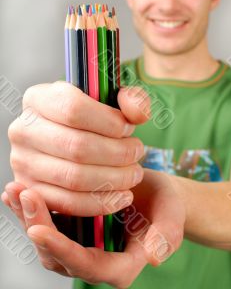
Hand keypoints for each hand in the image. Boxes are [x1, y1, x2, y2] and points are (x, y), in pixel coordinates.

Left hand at [2, 169, 184, 287]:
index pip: (87, 264)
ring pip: (46, 241)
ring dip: (27, 217)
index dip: (61, 249)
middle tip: (24, 195)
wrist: (156, 196)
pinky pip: (47, 224)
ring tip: (14, 190)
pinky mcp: (73, 229)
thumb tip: (156, 256)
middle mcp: (95, 261)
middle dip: (37, 226)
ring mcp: (80, 246)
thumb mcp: (172, 219)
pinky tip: (17, 191)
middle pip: (57, 254)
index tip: (38, 229)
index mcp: (120, 266)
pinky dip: (30, 210)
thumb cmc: (166, 207)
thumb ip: (166, 237)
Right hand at [8, 82, 148, 215]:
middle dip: (118, 153)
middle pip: (77, 146)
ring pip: (74, 177)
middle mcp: (23, 129)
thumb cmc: (93, 117)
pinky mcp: (32, 191)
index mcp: (38, 98)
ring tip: (134, 173)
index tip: (129, 128)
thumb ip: (132, 100)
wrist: (70, 139)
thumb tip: (137, 115)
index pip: (73, 109)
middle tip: (138, 152)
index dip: (109, 122)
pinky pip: (68, 203)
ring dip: (114, 179)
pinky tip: (122, 195)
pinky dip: (101, 202)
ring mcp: (22, 163)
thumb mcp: (112, 100)